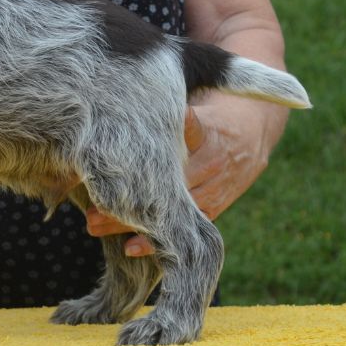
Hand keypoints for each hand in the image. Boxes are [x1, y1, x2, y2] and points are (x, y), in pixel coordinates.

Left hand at [84, 99, 280, 255]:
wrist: (253, 125)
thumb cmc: (207, 108)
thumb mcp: (194, 97)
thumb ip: (162, 106)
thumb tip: (113, 100)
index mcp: (207, 130)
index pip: (189, 131)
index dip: (171, 136)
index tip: (145, 144)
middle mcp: (213, 160)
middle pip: (171, 182)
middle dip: (130, 197)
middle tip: (91, 206)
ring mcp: (218, 185)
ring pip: (176, 210)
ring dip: (135, 222)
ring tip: (96, 226)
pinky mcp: (218, 204)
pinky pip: (188, 227)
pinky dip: (158, 240)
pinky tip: (130, 249)